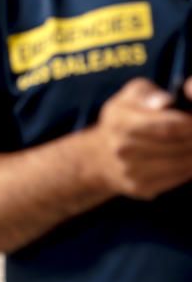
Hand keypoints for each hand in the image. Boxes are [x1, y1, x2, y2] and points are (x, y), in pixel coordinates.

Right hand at [91, 77, 191, 199]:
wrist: (100, 157)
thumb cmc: (124, 118)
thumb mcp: (130, 96)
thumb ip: (149, 93)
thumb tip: (165, 102)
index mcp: (120, 122)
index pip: (169, 126)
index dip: (191, 124)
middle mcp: (122, 149)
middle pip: (178, 145)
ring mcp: (131, 171)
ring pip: (182, 163)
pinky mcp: (141, 188)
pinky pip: (178, 178)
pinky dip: (189, 168)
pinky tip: (188, 157)